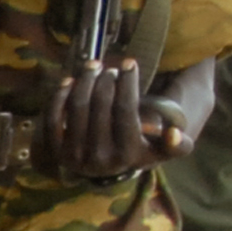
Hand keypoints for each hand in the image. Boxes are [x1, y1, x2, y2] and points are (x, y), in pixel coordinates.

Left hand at [45, 56, 176, 180]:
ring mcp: (75, 156)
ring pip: (77, 107)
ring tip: (93, 67)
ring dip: (84, 81)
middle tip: (110, 68)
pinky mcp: (55, 151)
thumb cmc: (137, 149)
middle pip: (99, 105)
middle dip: (105, 79)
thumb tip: (173, 133)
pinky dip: (60, 96)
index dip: (127, 82)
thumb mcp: (162, 151)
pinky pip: (52, 118)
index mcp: (127, 156)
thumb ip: (179, 145)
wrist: (106, 167)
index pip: (125, 110)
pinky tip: (70, 81)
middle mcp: (100, 159)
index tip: (129, 63)